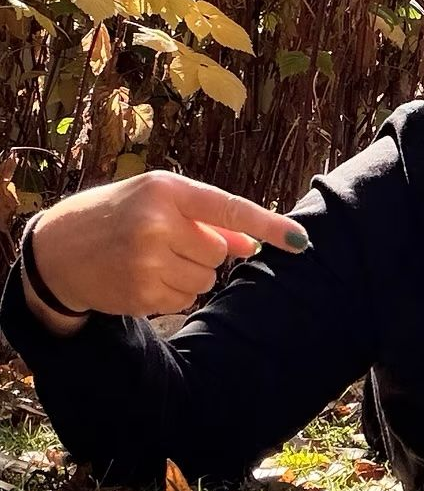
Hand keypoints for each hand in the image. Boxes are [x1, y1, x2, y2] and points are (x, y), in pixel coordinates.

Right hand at [25, 172, 308, 319]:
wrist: (58, 250)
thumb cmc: (117, 215)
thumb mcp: (157, 201)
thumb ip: (206, 218)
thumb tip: (251, 244)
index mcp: (164, 191)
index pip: (228, 208)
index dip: (268, 225)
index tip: (299, 240)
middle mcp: (156, 224)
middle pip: (219, 252)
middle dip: (205, 251)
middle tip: (169, 242)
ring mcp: (147, 262)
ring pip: (206, 279)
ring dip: (191, 274)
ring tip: (153, 259)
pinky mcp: (141, 294)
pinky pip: (186, 299)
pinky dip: (174, 293)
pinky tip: (145, 278)